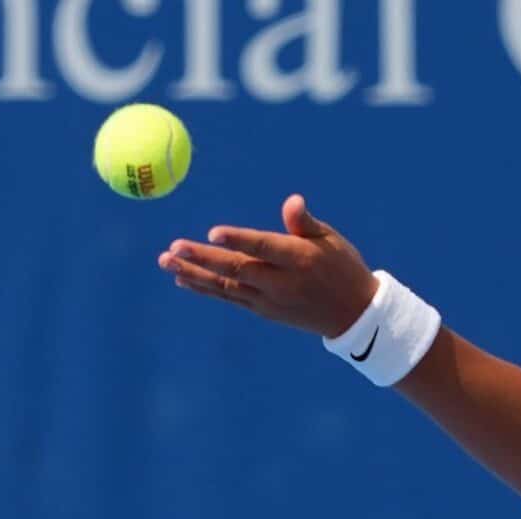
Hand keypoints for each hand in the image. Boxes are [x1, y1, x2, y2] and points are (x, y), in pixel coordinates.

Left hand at [158, 194, 381, 337]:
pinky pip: (230, 298)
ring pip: (226, 286)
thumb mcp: (332, 240)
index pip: (264, 247)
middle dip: (202, 258)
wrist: (354, 315)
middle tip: (173, 247)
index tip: (213, 232)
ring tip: (166, 261)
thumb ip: (305, 222)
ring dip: (194, 273)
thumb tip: (292, 201)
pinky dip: (206, 289)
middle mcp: (282, 282)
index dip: (238, 240)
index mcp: (300, 259)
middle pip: (237, 269)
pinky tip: (184, 278)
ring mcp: (271, 300)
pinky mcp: (264, 311)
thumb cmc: (342, 267)